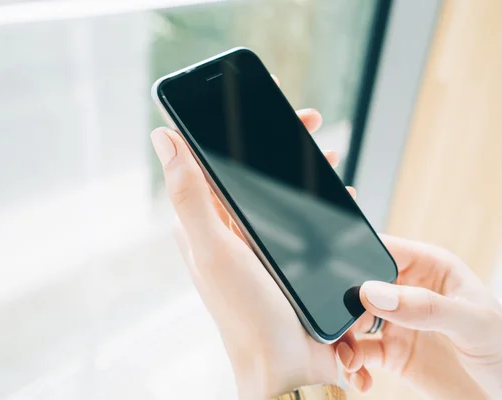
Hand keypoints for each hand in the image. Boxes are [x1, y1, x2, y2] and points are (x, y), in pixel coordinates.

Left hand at [151, 107, 349, 398]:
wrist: (287, 366)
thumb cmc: (247, 314)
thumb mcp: (215, 250)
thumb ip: (189, 195)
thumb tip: (164, 137)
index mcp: (206, 225)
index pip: (215, 163)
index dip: (236, 129)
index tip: (264, 103)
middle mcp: (230, 232)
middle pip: (253, 174)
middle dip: (281, 143)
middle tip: (310, 120)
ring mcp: (260, 246)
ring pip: (281, 194)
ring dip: (304, 169)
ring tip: (326, 152)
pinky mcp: (288, 260)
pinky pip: (303, 220)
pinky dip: (320, 202)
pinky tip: (338, 194)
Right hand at [337, 236, 501, 398]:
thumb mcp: (475, 324)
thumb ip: (427, 307)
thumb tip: (375, 293)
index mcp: (430, 266)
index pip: (384, 250)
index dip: (356, 257)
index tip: (336, 278)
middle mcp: (409, 291)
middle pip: (359, 287)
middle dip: (342, 306)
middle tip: (337, 328)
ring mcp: (399, 323)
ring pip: (352, 321)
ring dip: (342, 340)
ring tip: (347, 361)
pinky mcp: (393, 355)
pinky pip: (359, 355)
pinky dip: (351, 366)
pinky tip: (360, 379)